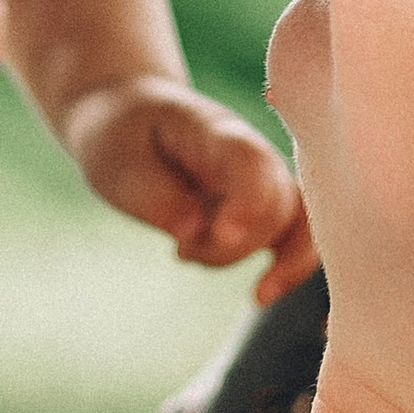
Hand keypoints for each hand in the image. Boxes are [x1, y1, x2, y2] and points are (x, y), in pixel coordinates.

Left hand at [64, 75, 317, 303]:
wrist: (131, 117)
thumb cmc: (124, 135)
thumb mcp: (117, 160)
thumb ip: (154, 194)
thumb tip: (192, 229)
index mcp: (214, 133)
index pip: (250, 162)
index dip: (248, 201)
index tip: (223, 234)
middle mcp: (253, 154)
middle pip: (276, 204)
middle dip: (232, 244)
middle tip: (179, 249)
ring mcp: (264, 179)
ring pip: (294, 225)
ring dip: (248, 256)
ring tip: (189, 256)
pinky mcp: (263, 205)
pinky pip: (297, 237)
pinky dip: (286, 268)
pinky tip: (260, 295)